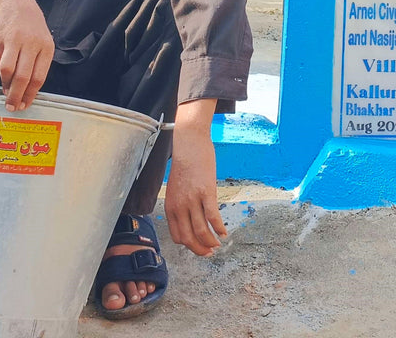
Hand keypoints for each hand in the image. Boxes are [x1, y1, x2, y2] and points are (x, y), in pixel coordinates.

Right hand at [0, 0, 53, 110]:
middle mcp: (31, 43)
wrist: (13, 0)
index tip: (25, 105)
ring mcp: (13, 40)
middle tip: (12, 107)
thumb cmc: (30, 24)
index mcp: (46, 46)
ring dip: (4, 88)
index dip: (31, 94)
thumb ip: (38, 61)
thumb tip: (28, 90)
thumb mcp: (43, 39)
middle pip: (23, 77)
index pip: (39, 77)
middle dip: (16, 96)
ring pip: (8, 71)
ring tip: (2, 97)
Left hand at [164, 100, 224, 256]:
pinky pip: (212, 217)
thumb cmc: (184, 162)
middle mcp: (180, 206)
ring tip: (218, 244)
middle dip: (200, 249)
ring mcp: (193, 200)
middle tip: (210, 252)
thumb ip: (181, 202)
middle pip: (188, 238)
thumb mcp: (177, 186)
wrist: (189, 142)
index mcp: (171, 206)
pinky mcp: (206, 192)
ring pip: (201, 231)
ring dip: (210, 242)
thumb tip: (190, 215)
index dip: (189, 245)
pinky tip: (224, 232)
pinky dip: (219, 228)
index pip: (177, 236)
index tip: (198, 246)